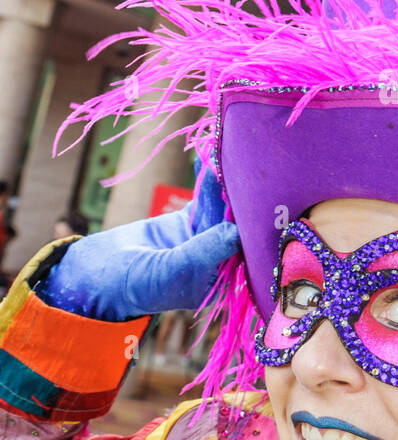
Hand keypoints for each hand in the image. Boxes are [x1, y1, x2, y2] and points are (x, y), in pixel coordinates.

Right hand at [42, 166, 239, 319]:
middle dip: (235, 199)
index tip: (252, 200)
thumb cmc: (140, 284)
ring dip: (219, 183)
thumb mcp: (175, 270)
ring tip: (220, 155)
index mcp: (221, 280)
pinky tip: (207, 159)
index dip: (248, 225)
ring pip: (218, 208)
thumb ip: (205, 250)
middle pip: (232, 225)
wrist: (103, 274)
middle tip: (241, 169)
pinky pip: (201, 199)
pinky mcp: (189, 222)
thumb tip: (235, 231)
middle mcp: (218, 260)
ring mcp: (204, 239)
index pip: (242, 250)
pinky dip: (204, 181)